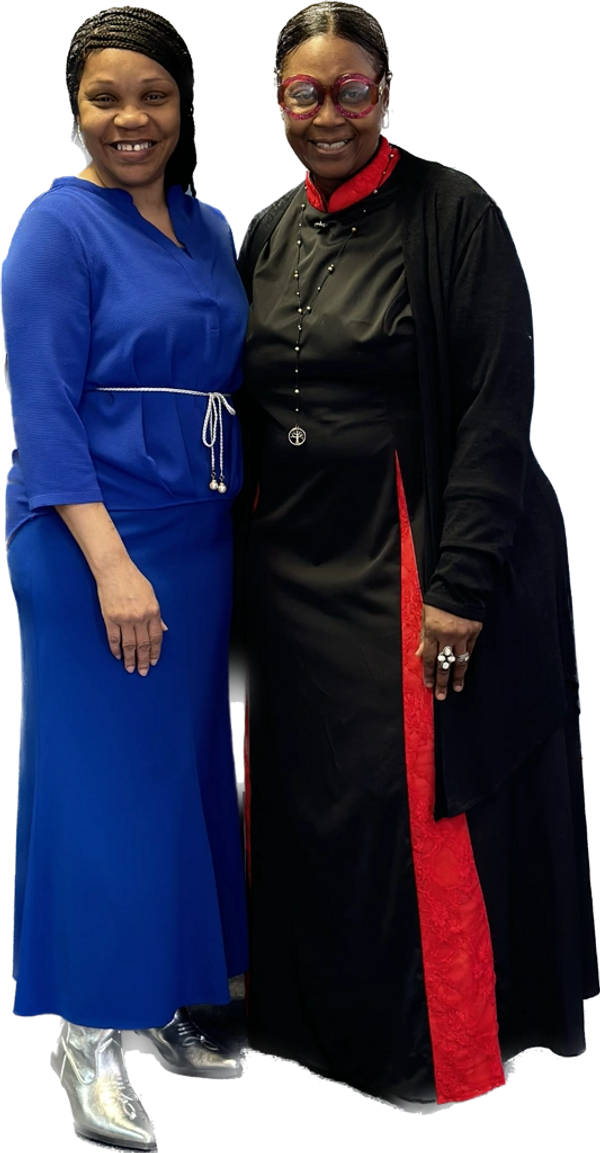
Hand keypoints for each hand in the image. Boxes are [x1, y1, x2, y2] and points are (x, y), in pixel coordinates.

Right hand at [96, 560, 167, 675]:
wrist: (114, 570)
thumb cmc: (134, 580)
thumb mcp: (152, 595)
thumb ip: (157, 614)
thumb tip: (163, 629)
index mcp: (153, 611)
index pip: (156, 637)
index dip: (155, 651)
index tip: (154, 661)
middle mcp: (140, 617)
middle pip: (143, 644)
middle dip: (144, 660)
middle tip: (143, 672)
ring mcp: (124, 619)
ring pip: (129, 645)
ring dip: (130, 659)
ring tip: (131, 669)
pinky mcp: (110, 618)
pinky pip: (114, 639)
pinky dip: (116, 649)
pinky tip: (118, 656)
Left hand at [416, 605, 481, 699]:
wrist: (459, 587)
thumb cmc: (438, 600)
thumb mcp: (425, 616)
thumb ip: (424, 637)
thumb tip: (420, 655)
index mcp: (434, 632)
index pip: (430, 658)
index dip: (429, 673)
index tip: (428, 685)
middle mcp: (448, 636)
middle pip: (444, 664)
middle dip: (442, 681)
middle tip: (441, 696)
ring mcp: (463, 635)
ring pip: (460, 661)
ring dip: (458, 677)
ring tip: (457, 689)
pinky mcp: (474, 632)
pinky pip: (470, 650)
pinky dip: (466, 660)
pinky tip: (464, 670)